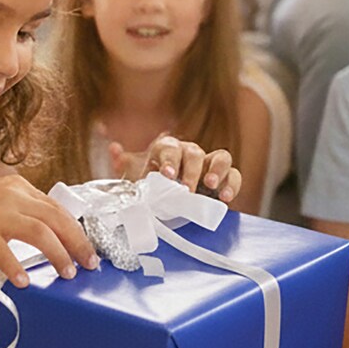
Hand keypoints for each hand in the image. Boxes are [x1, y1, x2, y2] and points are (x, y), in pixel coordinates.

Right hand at [0, 176, 98, 288]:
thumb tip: (47, 227)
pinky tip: (25, 282)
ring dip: (59, 255)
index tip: (88, 246)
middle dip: (78, 243)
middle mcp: (11, 197)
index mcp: (17, 187)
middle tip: (90, 263)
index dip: (77, 229)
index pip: (58, 208)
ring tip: (68, 273)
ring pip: (41, 234)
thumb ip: (19, 207)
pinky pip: (5, 254)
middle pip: (57, 220)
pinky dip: (17, 269)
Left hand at [109, 134, 240, 203]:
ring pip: (221, 157)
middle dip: (190, 172)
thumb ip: (125, 164)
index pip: (170, 149)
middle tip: (186, 190)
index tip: (167, 176)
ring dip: (217, 170)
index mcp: (168, 149)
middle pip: (195, 153)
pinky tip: (225, 197)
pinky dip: (232, 184)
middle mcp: (191, 152)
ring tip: (210, 186)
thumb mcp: (135, 176)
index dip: (169, 161)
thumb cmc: (153, 185)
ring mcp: (209, 164)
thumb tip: (114, 149)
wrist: (167, 198)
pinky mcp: (225, 178)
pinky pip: (234, 175)